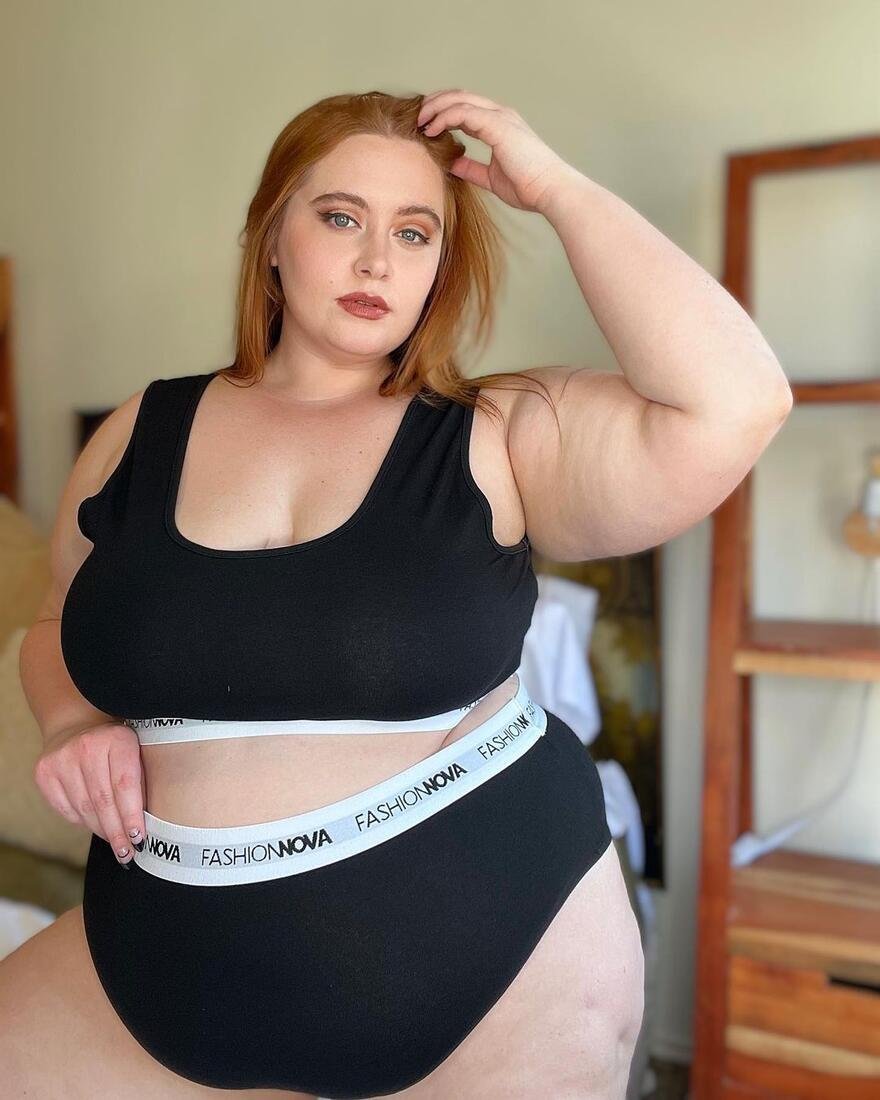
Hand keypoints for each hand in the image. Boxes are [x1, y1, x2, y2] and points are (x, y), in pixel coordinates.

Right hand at [33, 720, 146, 866]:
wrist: (77, 727)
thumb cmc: (117, 748)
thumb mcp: (137, 752)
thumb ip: (143, 780)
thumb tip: (150, 825)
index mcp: (117, 739)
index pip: (125, 785)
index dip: (131, 815)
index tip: (139, 839)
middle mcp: (87, 747)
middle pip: (103, 801)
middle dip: (117, 832)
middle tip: (127, 852)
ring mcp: (61, 759)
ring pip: (84, 809)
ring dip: (101, 830)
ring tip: (116, 844)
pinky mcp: (44, 772)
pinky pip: (66, 809)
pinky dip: (83, 822)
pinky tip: (95, 826)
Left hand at [416, 88, 578, 214]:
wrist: (550, 191)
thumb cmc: (529, 187)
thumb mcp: (491, 178)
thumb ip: (472, 168)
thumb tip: (452, 165)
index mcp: (500, 125)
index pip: (466, 108)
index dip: (444, 112)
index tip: (425, 126)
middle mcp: (500, 115)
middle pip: (460, 96)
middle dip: (435, 103)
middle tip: (417, 117)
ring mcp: (499, 117)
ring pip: (459, 99)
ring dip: (435, 107)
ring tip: (419, 121)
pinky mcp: (497, 125)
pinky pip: (462, 112)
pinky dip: (443, 117)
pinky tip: (431, 129)